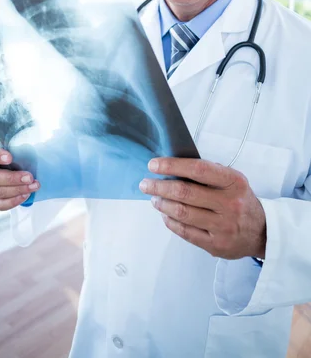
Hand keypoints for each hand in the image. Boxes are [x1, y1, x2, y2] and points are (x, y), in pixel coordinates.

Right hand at [0, 145, 39, 210]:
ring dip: (18, 190)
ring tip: (33, 186)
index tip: (10, 157)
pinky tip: (25, 195)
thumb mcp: (7, 147)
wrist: (2, 167)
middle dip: (13, 178)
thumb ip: (13, 147)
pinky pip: (0, 204)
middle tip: (29, 177)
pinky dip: (14, 201)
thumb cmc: (6, 155)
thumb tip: (29, 151)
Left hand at [139, 158, 265, 259]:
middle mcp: (230, 204)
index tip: (154, 165)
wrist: (263, 231)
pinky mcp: (216, 245)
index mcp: (234, 182)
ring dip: (162, 204)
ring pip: (182, 213)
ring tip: (153, 198)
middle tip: (146, 183)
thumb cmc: (240, 200)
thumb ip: (208, 173)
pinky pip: (186, 231)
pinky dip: (170, 221)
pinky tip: (164, 214)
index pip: (198, 169)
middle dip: (160, 186)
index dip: (172, 165)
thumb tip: (174, 167)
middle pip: (185, 193)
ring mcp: (223, 226)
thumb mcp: (233, 180)